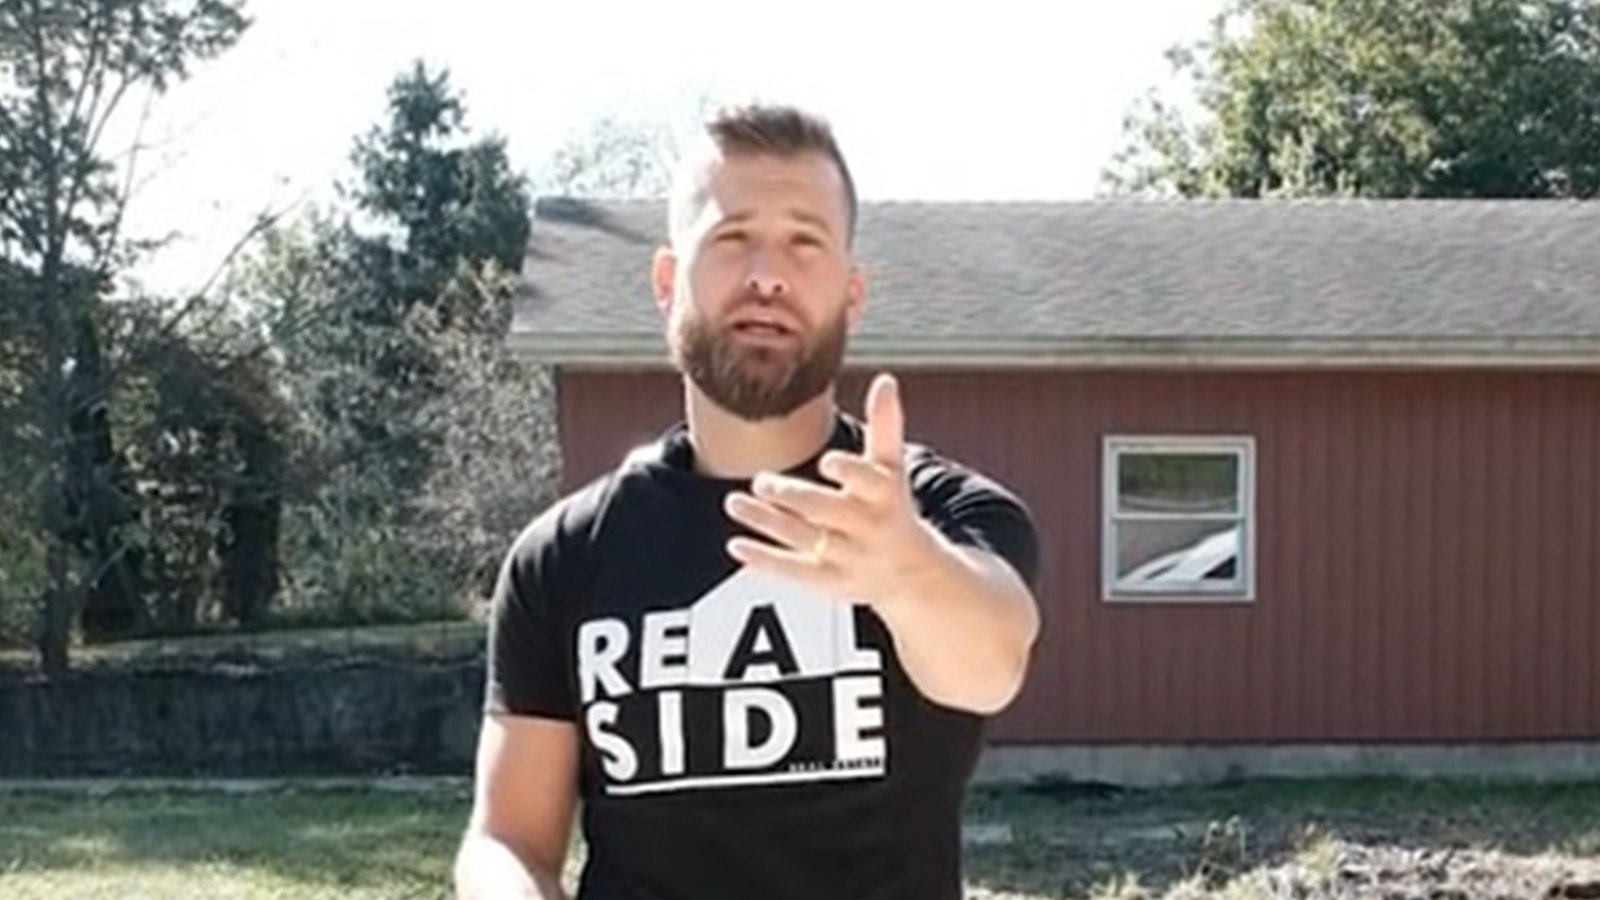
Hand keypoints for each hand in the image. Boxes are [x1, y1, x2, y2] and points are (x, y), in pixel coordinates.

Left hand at [724, 372, 940, 608]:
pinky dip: (764, 560)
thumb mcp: (892, 468)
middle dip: (792, 498)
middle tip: (760, 482)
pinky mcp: (830, 581)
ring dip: (766, 521)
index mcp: (884, 495)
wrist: (912, 573)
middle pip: (826, 511)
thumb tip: (885, 379)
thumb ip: (885, 425)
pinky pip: (794, 572)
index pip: (868, 481)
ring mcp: (849, 557)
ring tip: (734, 502)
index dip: (850, 472)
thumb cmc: (893, 507)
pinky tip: (736, 545)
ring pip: (802, 538)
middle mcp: (868, 527)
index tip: (827, 461)